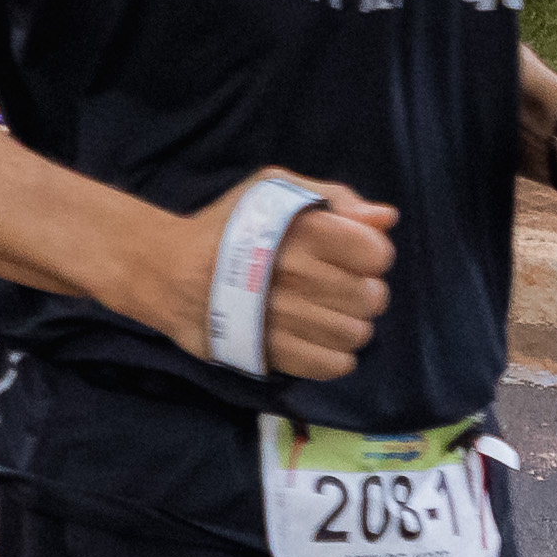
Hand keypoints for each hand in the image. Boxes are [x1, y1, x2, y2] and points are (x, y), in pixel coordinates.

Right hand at [224, 177, 399, 379]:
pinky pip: (330, 365)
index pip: (375, 255)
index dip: (371, 257)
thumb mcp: (276, 190)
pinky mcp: (271, 352)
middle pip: (371, 298)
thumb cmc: (229, 226)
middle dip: (365, 294)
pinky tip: (322, 342)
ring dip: (351, 327)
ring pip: (355, 334)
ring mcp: (284, 317)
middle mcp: (297, 274)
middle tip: (342, 289)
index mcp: (304, 230)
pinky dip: (336, 358)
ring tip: (330, 316)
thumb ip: (336, 199)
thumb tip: (387, 219)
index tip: (353, 258)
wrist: (170, 271)